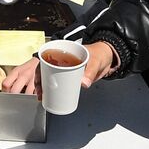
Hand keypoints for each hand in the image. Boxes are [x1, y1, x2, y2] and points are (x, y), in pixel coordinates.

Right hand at [2, 42, 116, 97]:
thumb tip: (83, 84)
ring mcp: (66, 69)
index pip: (45, 59)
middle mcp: (62, 60)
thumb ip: (90, 72)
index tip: (38, 81)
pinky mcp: (71, 77)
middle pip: (45, 70)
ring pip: (51, 77)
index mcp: (64, 52)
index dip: (39, 70)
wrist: (110, 57)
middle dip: (40, 82)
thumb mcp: (95, 61)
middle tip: (40, 93)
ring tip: (42, 97)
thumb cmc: (101, 54)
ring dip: (45, 87)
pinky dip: (54, 90)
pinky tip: (50, 97)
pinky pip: (60, 83)